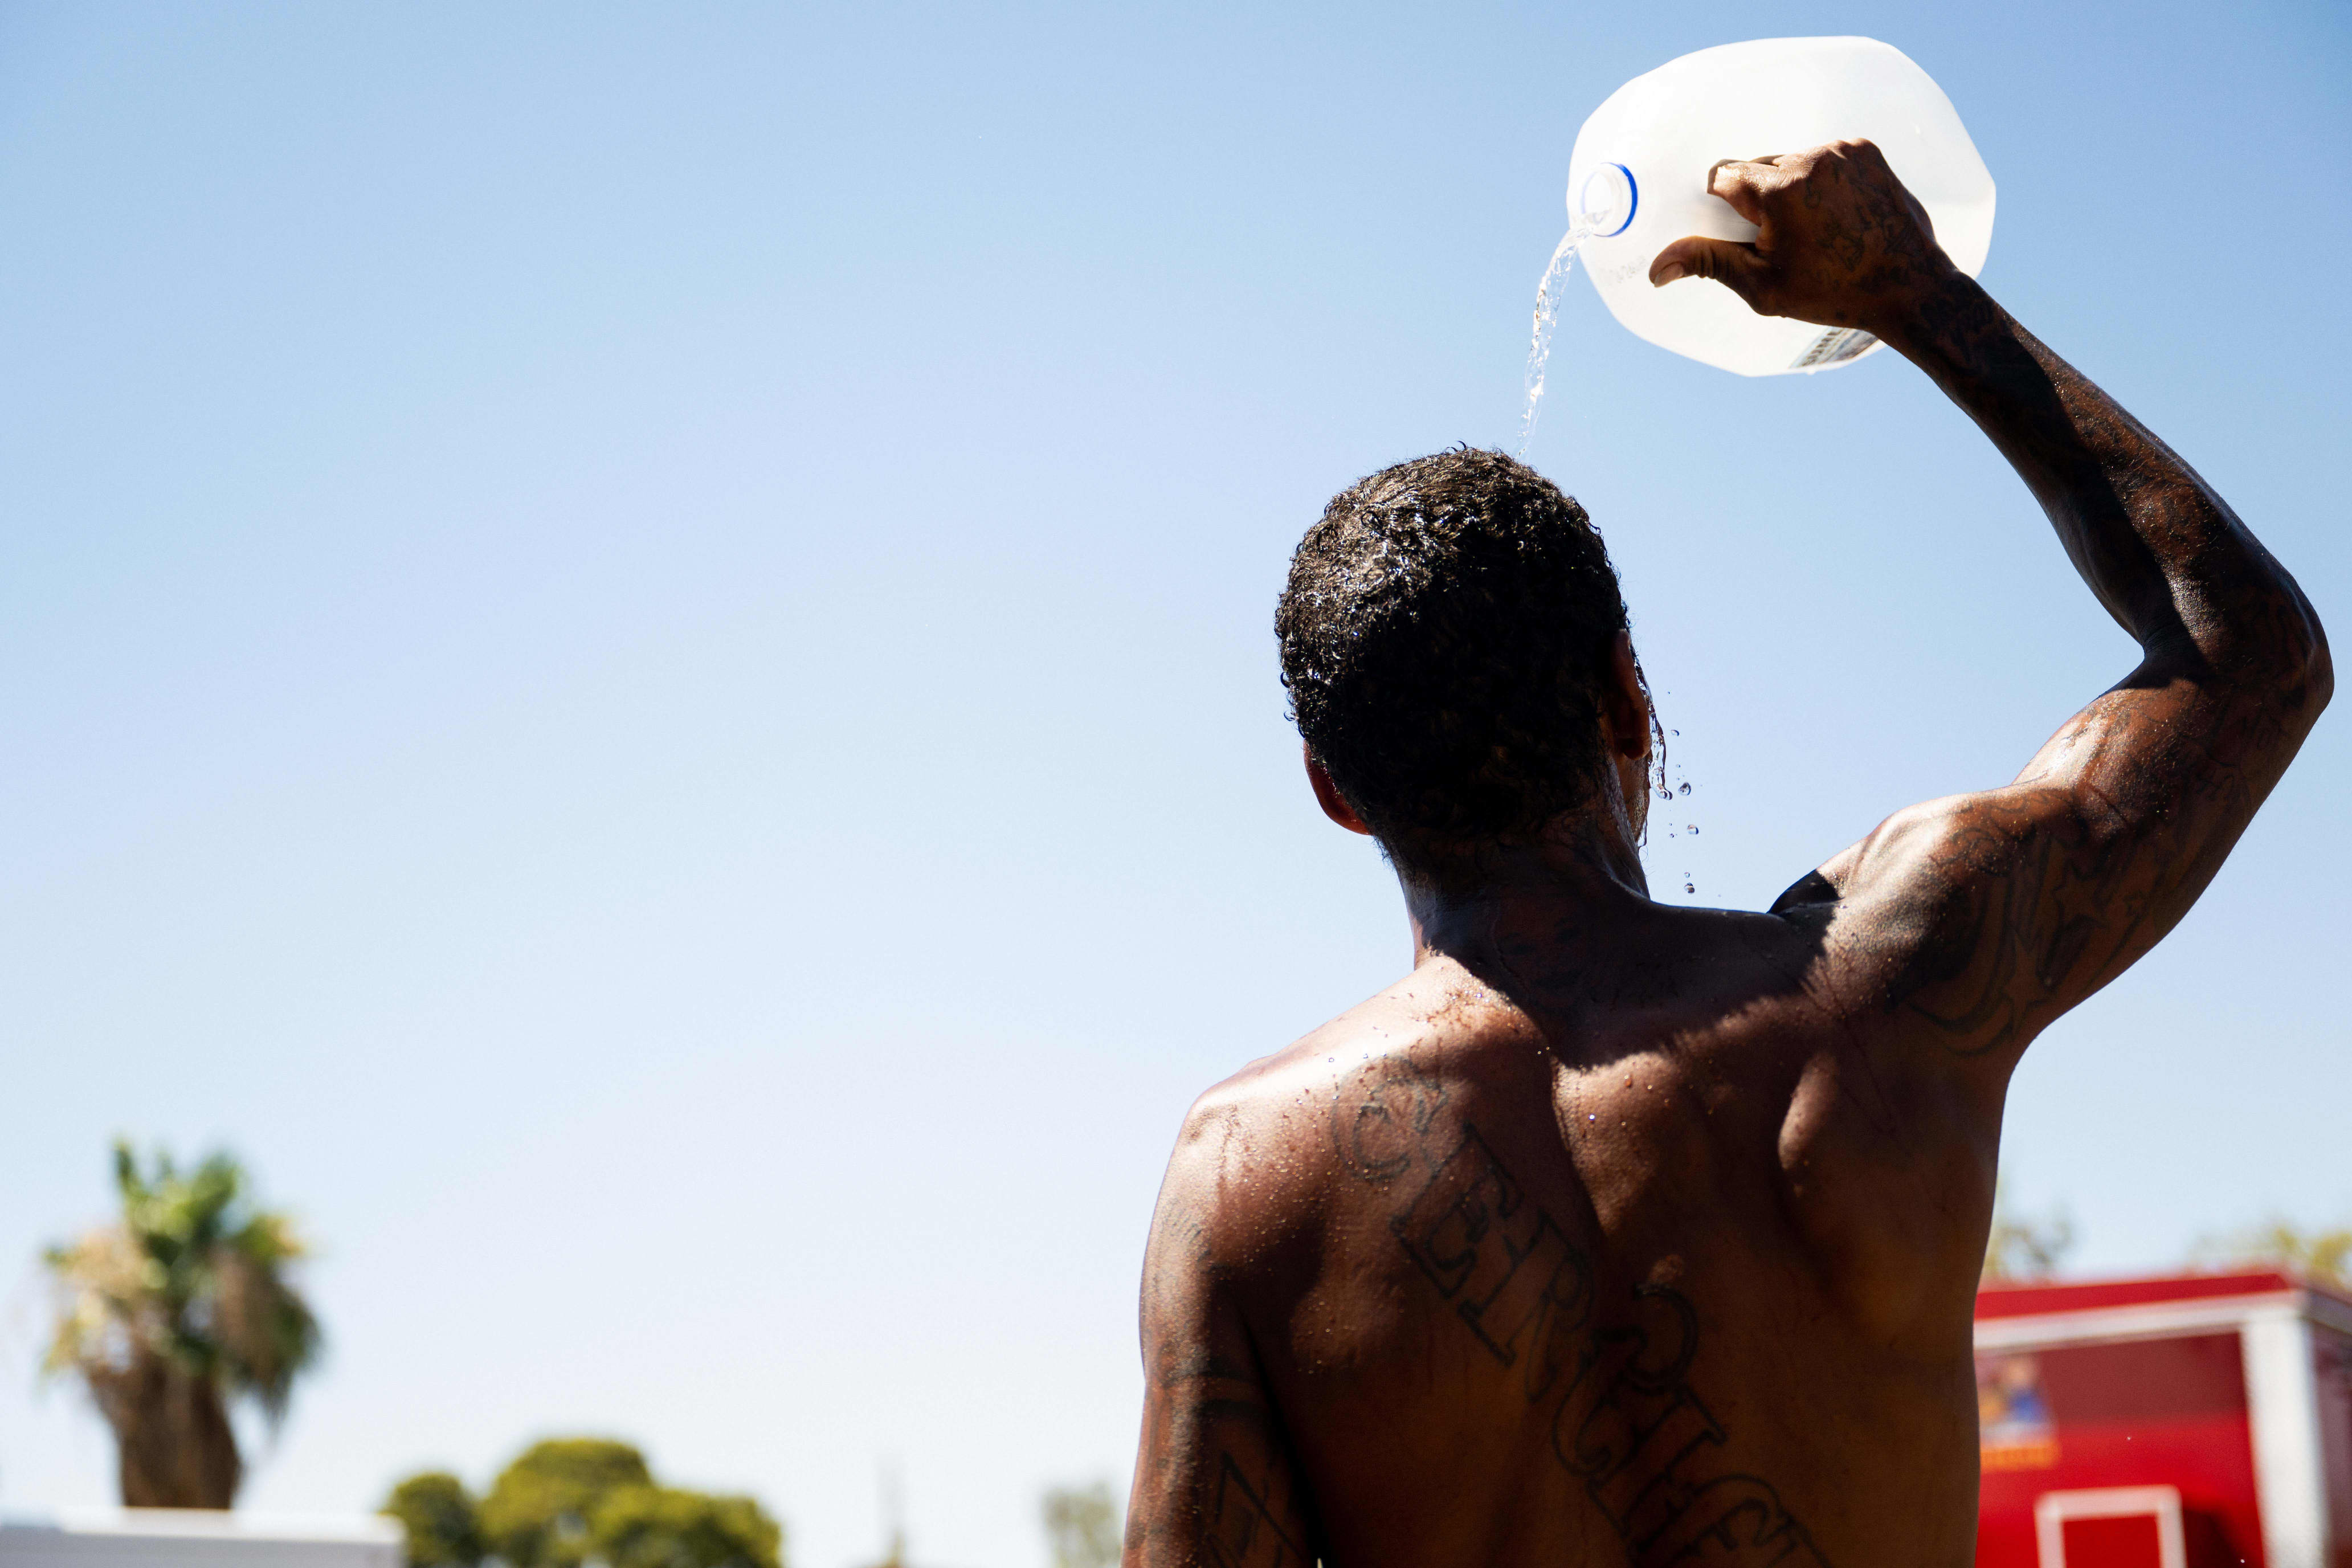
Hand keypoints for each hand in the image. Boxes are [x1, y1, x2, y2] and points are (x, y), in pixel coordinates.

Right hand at [1647, 139, 1957, 337]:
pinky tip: (1837, 212)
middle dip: (1759, 198)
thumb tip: (1657, 268)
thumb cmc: (1833, 292)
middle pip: (1757, 166)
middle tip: (1783, 238)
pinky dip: (1822, 179)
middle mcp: (1810, 159)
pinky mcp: (1866, 150)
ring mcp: (1842, 151)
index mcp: (1779, 190)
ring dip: (1790, 187)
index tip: (1746, 231)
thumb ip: (1710, 263)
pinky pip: (1824, 156)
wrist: (1909, 286)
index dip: (1727, 207)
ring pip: (1791, 160)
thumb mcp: (1763, 284)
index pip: (1724, 176)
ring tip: (1814, 227)